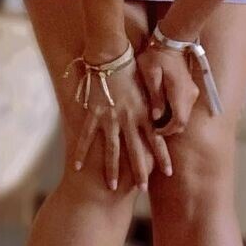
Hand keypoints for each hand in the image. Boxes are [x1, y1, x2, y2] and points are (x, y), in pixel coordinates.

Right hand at [72, 62, 172, 190]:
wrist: (111, 57)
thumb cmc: (132, 69)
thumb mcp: (148, 88)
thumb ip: (153, 106)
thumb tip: (161, 121)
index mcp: (143, 112)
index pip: (156, 139)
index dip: (162, 156)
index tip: (169, 172)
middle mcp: (128, 118)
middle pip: (135, 150)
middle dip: (139, 171)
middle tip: (142, 189)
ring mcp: (109, 118)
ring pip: (111, 149)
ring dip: (112, 169)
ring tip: (113, 186)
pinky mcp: (93, 114)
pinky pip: (86, 137)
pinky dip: (81, 152)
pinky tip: (77, 167)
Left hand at [136, 45, 199, 135]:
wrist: (171, 41)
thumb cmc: (156, 55)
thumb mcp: (150, 74)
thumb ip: (155, 96)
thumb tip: (156, 117)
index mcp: (179, 92)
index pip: (179, 121)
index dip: (168, 130)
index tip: (155, 130)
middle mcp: (190, 95)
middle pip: (183, 121)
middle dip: (169, 128)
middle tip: (154, 126)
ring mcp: (192, 92)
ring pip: (185, 115)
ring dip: (172, 120)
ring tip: (156, 118)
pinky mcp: (191, 90)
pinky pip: (185, 108)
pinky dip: (175, 113)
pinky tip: (162, 108)